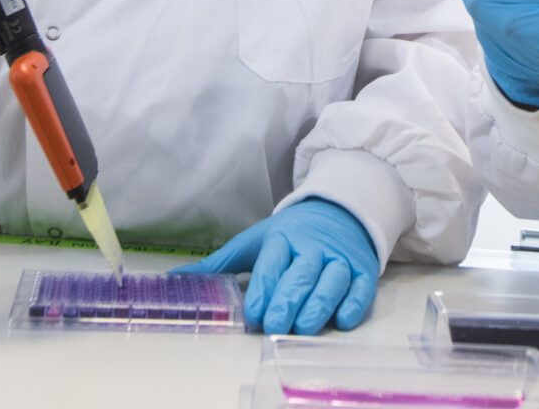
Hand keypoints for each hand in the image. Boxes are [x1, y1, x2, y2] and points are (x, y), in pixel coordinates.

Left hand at [172, 199, 378, 334]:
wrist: (340, 211)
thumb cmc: (292, 233)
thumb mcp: (256, 241)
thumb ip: (220, 264)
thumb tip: (175, 279)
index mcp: (282, 238)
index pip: (272, 264)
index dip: (263, 289)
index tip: (254, 314)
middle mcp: (313, 248)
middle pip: (301, 275)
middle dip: (288, 300)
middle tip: (275, 326)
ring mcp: (340, 259)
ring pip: (332, 281)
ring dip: (319, 305)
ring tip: (304, 327)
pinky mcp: (363, 270)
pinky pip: (361, 288)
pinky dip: (353, 303)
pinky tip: (341, 319)